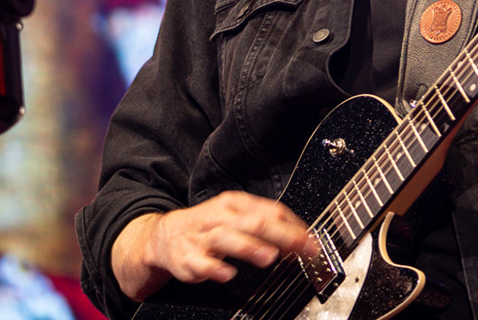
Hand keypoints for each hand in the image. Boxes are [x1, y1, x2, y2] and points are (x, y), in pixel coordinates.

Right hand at [112, 192, 317, 297]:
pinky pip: (201, 263)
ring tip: (269, 257)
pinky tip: (228, 273)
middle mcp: (220, 217)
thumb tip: (299, 237)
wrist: (165, 236)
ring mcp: (203, 237)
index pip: (269, 210)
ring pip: (227, 238)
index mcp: (234, 204)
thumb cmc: (208, 226)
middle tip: (303, 248)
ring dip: (249, 247)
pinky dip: (215, 268)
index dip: (294, 226)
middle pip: (254, 222)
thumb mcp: (236, 216)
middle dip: (282, 235)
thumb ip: (265, 224)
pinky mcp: (188, 258)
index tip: (312, 240)